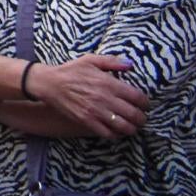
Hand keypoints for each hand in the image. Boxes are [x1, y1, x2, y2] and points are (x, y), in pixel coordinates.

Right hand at [34, 53, 150, 138]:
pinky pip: (109, 134)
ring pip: (125, 127)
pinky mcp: (87, 121)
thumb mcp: (90, 60)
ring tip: (131, 126)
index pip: (139, 98)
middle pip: (135, 115)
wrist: (49, 83)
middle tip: (140, 118)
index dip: (145, 103)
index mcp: (109, 83)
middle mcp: (106, 99)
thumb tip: (131, 65)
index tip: (144, 105)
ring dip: (132, 128)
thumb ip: (112, 62)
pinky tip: (116, 130)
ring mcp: (97, 112)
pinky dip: (116, 135)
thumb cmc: (70, 70)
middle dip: (142, 118)